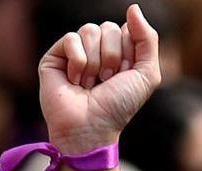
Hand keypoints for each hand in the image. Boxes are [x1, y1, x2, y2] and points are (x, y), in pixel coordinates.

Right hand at [39, 4, 160, 152]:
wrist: (91, 128)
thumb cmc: (118, 107)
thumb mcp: (146, 74)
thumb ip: (147, 38)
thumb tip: (132, 8)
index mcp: (118, 52)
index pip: (126, 29)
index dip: (129, 53)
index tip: (124, 76)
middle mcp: (95, 50)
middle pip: (109, 27)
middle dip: (112, 57)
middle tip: (105, 81)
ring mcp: (74, 53)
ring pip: (90, 30)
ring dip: (94, 62)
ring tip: (89, 83)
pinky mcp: (54, 58)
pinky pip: (71, 38)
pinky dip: (78, 61)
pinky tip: (74, 80)